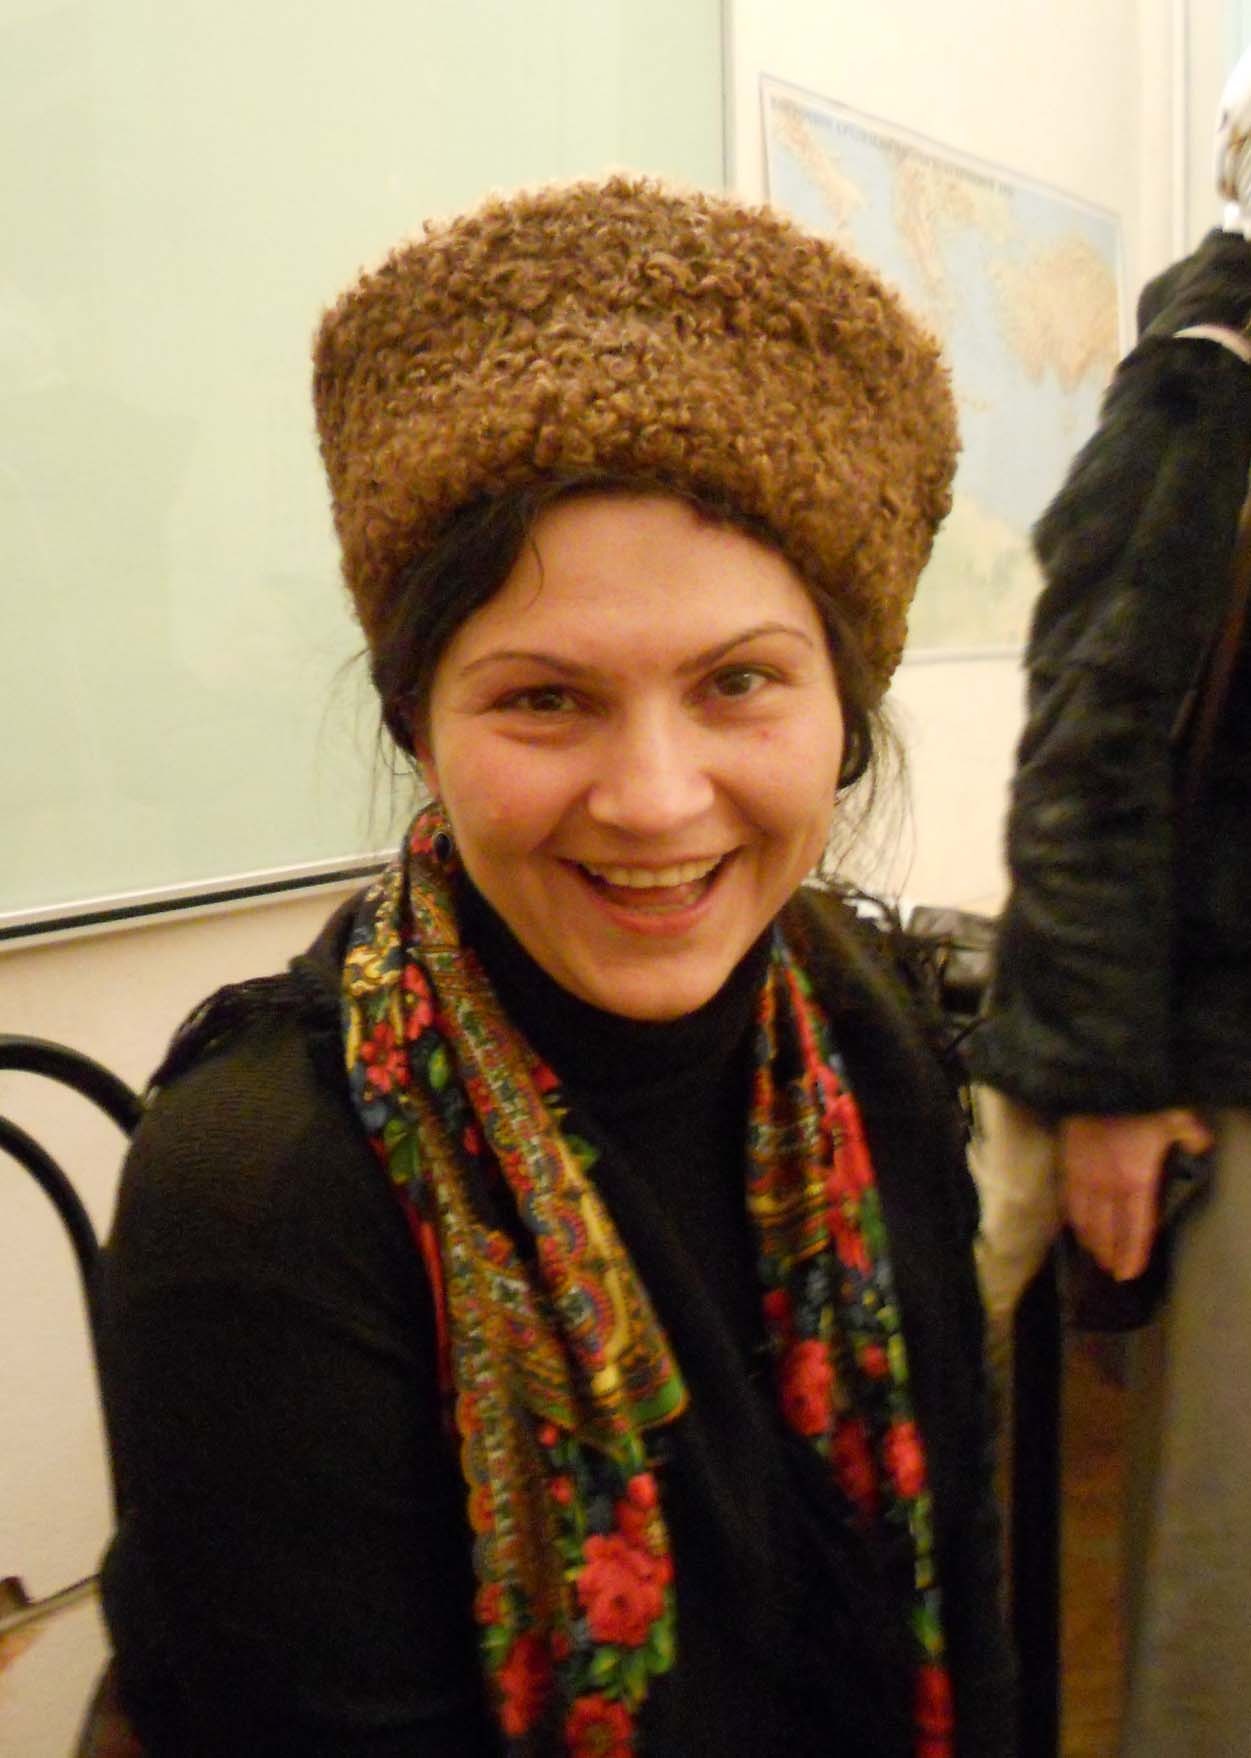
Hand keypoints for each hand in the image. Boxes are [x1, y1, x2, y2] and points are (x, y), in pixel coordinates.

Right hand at [1059, 1109, 1213, 1280]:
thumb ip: (1191, 1134)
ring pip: (1084, 1219)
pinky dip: (1072, 1217)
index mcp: (1136, 1180)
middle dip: (1110, 1253)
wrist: (1094, 1079)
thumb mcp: (1175, 1115)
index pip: (1136, 1228)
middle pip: (1107, 1231)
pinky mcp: (1065, 1162)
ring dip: (1090, 1240)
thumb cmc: (1136, 1099)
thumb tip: (1199, 1147)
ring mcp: (1083, 1176)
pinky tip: (1074, 1223)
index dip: (1133, 1253)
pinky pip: (1067, 1199)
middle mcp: (1107, 1186)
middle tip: (1112, 1271)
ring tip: (1094, 1253)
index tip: (1129, 1273)